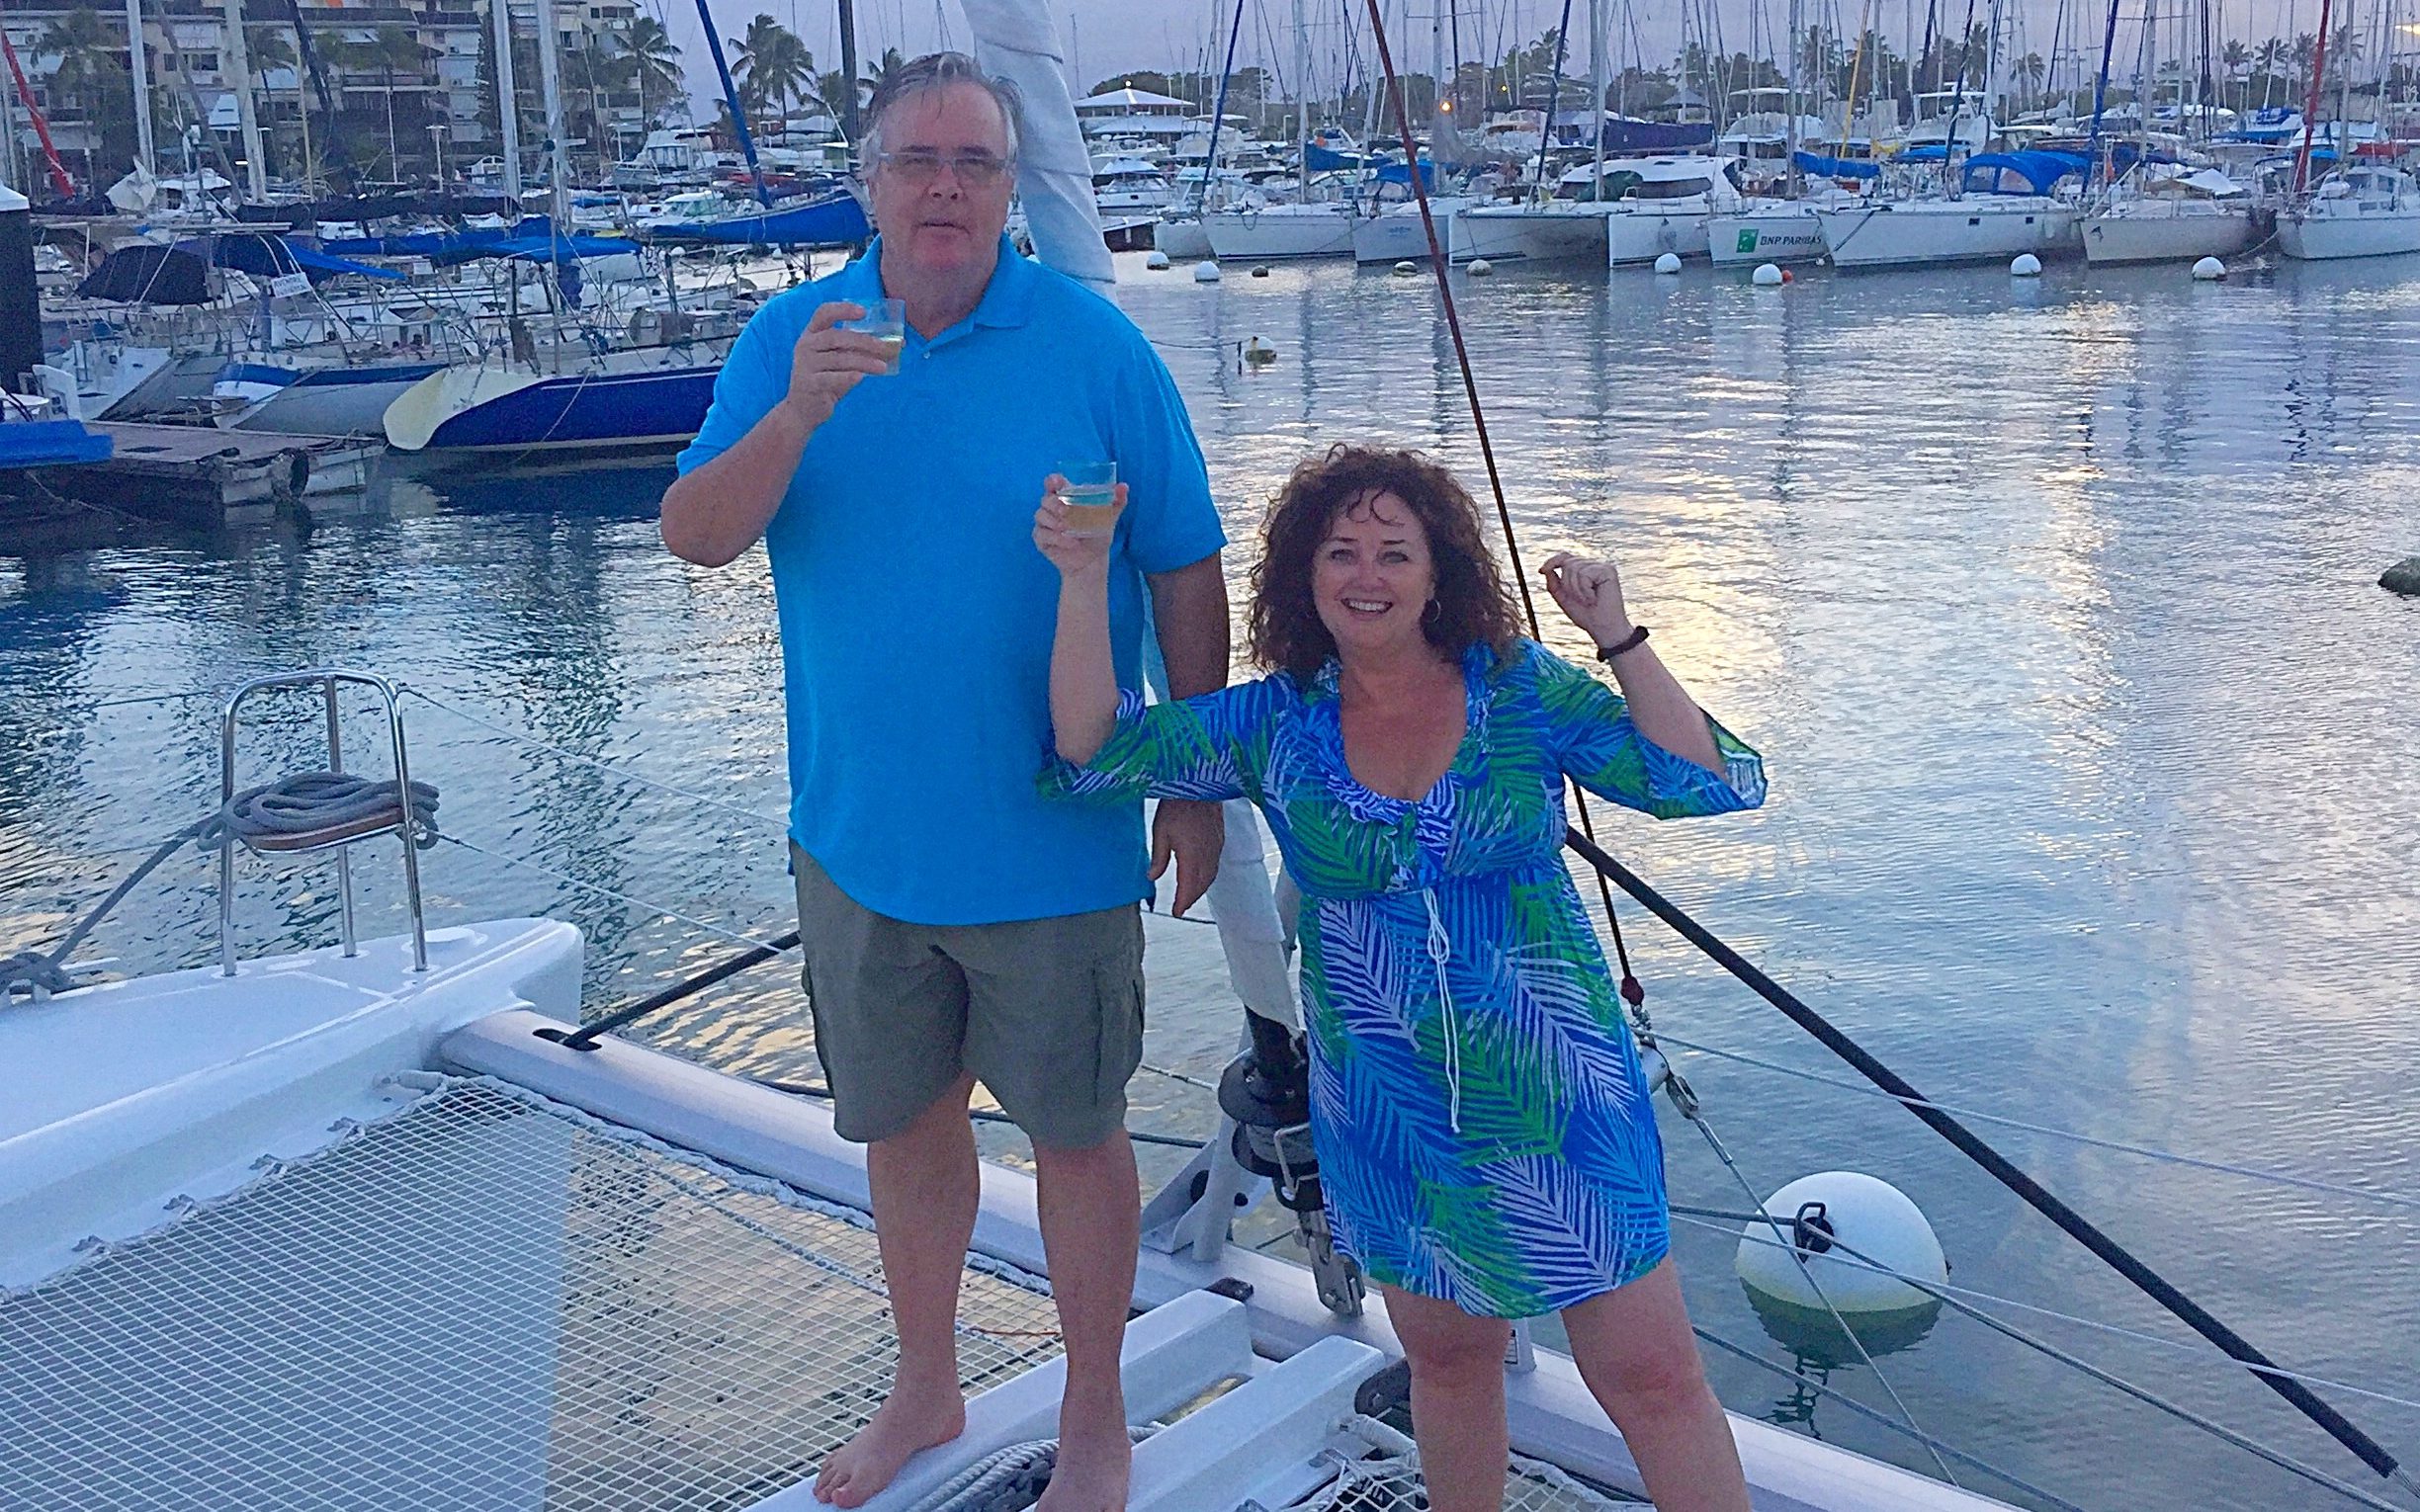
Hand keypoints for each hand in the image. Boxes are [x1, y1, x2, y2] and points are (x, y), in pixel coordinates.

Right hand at [778, 302, 894, 434]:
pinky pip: (831, 378)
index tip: (864, 312)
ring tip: (883, 367)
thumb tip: (897, 345)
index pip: (824, 313)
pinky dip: (847, 377)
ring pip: (838, 359)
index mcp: (812, 334)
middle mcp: (805, 345)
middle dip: (864, 341)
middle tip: (886, 347)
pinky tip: (861, 377)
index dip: (843, 309)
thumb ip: (860, 351)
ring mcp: (805, 365)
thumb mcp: (841, 361)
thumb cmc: (827, 380)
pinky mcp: (809, 384)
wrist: (803, 410)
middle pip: (836, 336)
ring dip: (864, 361)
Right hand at [1032, 476, 1127, 576]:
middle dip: (1054, 504)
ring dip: (1054, 522)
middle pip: (1045, 499)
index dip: (1052, 481)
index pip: (1052, 483)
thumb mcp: (1109, 517)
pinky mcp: (1042, 539)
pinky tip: (1071, 543)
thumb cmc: (1097, 534)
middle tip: (1066, 512)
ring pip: (1040, 515)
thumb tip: (1124, 487)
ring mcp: (1045, 524)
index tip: (1057, 483)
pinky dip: (1057, 538)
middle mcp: (1052, 508)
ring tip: (1069, 529)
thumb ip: (1116, 501)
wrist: (1093, 560)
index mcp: (1065, 497)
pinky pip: (1042, 535)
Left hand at [1151, 798, 1224, 916]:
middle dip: (1191, 898)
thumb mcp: (1160, 831)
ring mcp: (1216, 846)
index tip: (1176, 912)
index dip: (1182, 902)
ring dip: (1200, 888)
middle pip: (1201, 884)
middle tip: (1181, 907)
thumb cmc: (1178, 804)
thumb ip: (1158, 857)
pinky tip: (1201, 875)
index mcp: (1191, 855)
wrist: (1200, 784)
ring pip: (1210, 876)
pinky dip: (1208, 876)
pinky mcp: (1220, 838)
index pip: (1188, 886)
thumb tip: (1151, 877)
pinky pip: (1215, 864)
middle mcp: (1207, 854)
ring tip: (1189, 895)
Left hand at [1540, 552, 1634, 646]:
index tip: (1541, 571)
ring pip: (1574, 568)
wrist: (1602, 628)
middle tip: (1580, 600)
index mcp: (1584, 570)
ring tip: (1588, 600)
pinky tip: (1594, 599)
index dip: (1552, 561)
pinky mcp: (1608, 570)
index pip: (1565, 557)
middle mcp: (1593, 565)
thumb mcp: (1563, 598)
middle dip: (1567, 584)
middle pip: (1567, 563)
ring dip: (1576, 589)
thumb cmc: (1586, 615)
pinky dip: (1584, 590)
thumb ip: (1553, 584)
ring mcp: (1602, 566)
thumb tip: (1545, 569)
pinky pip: (1584, 574)